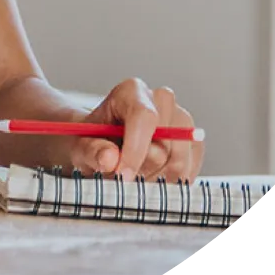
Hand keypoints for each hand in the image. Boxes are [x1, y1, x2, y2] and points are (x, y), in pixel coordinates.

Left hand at [68, 79, 202, 181]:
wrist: (104, 145)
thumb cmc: (92, 142)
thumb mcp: (81, 146)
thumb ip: (92, 151)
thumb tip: (110, 158)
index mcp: (131, 91)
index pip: (144, 116)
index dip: (136, 149)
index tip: (123, 175)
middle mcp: (160, 99)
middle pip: (165, 141)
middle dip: (144, 167)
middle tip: (125, 178)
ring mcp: (181, 118)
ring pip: (180, 158)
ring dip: (158, 178)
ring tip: (137, 178)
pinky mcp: (192, 141)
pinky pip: (191, 168)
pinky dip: (172, 182)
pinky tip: (153, 180)